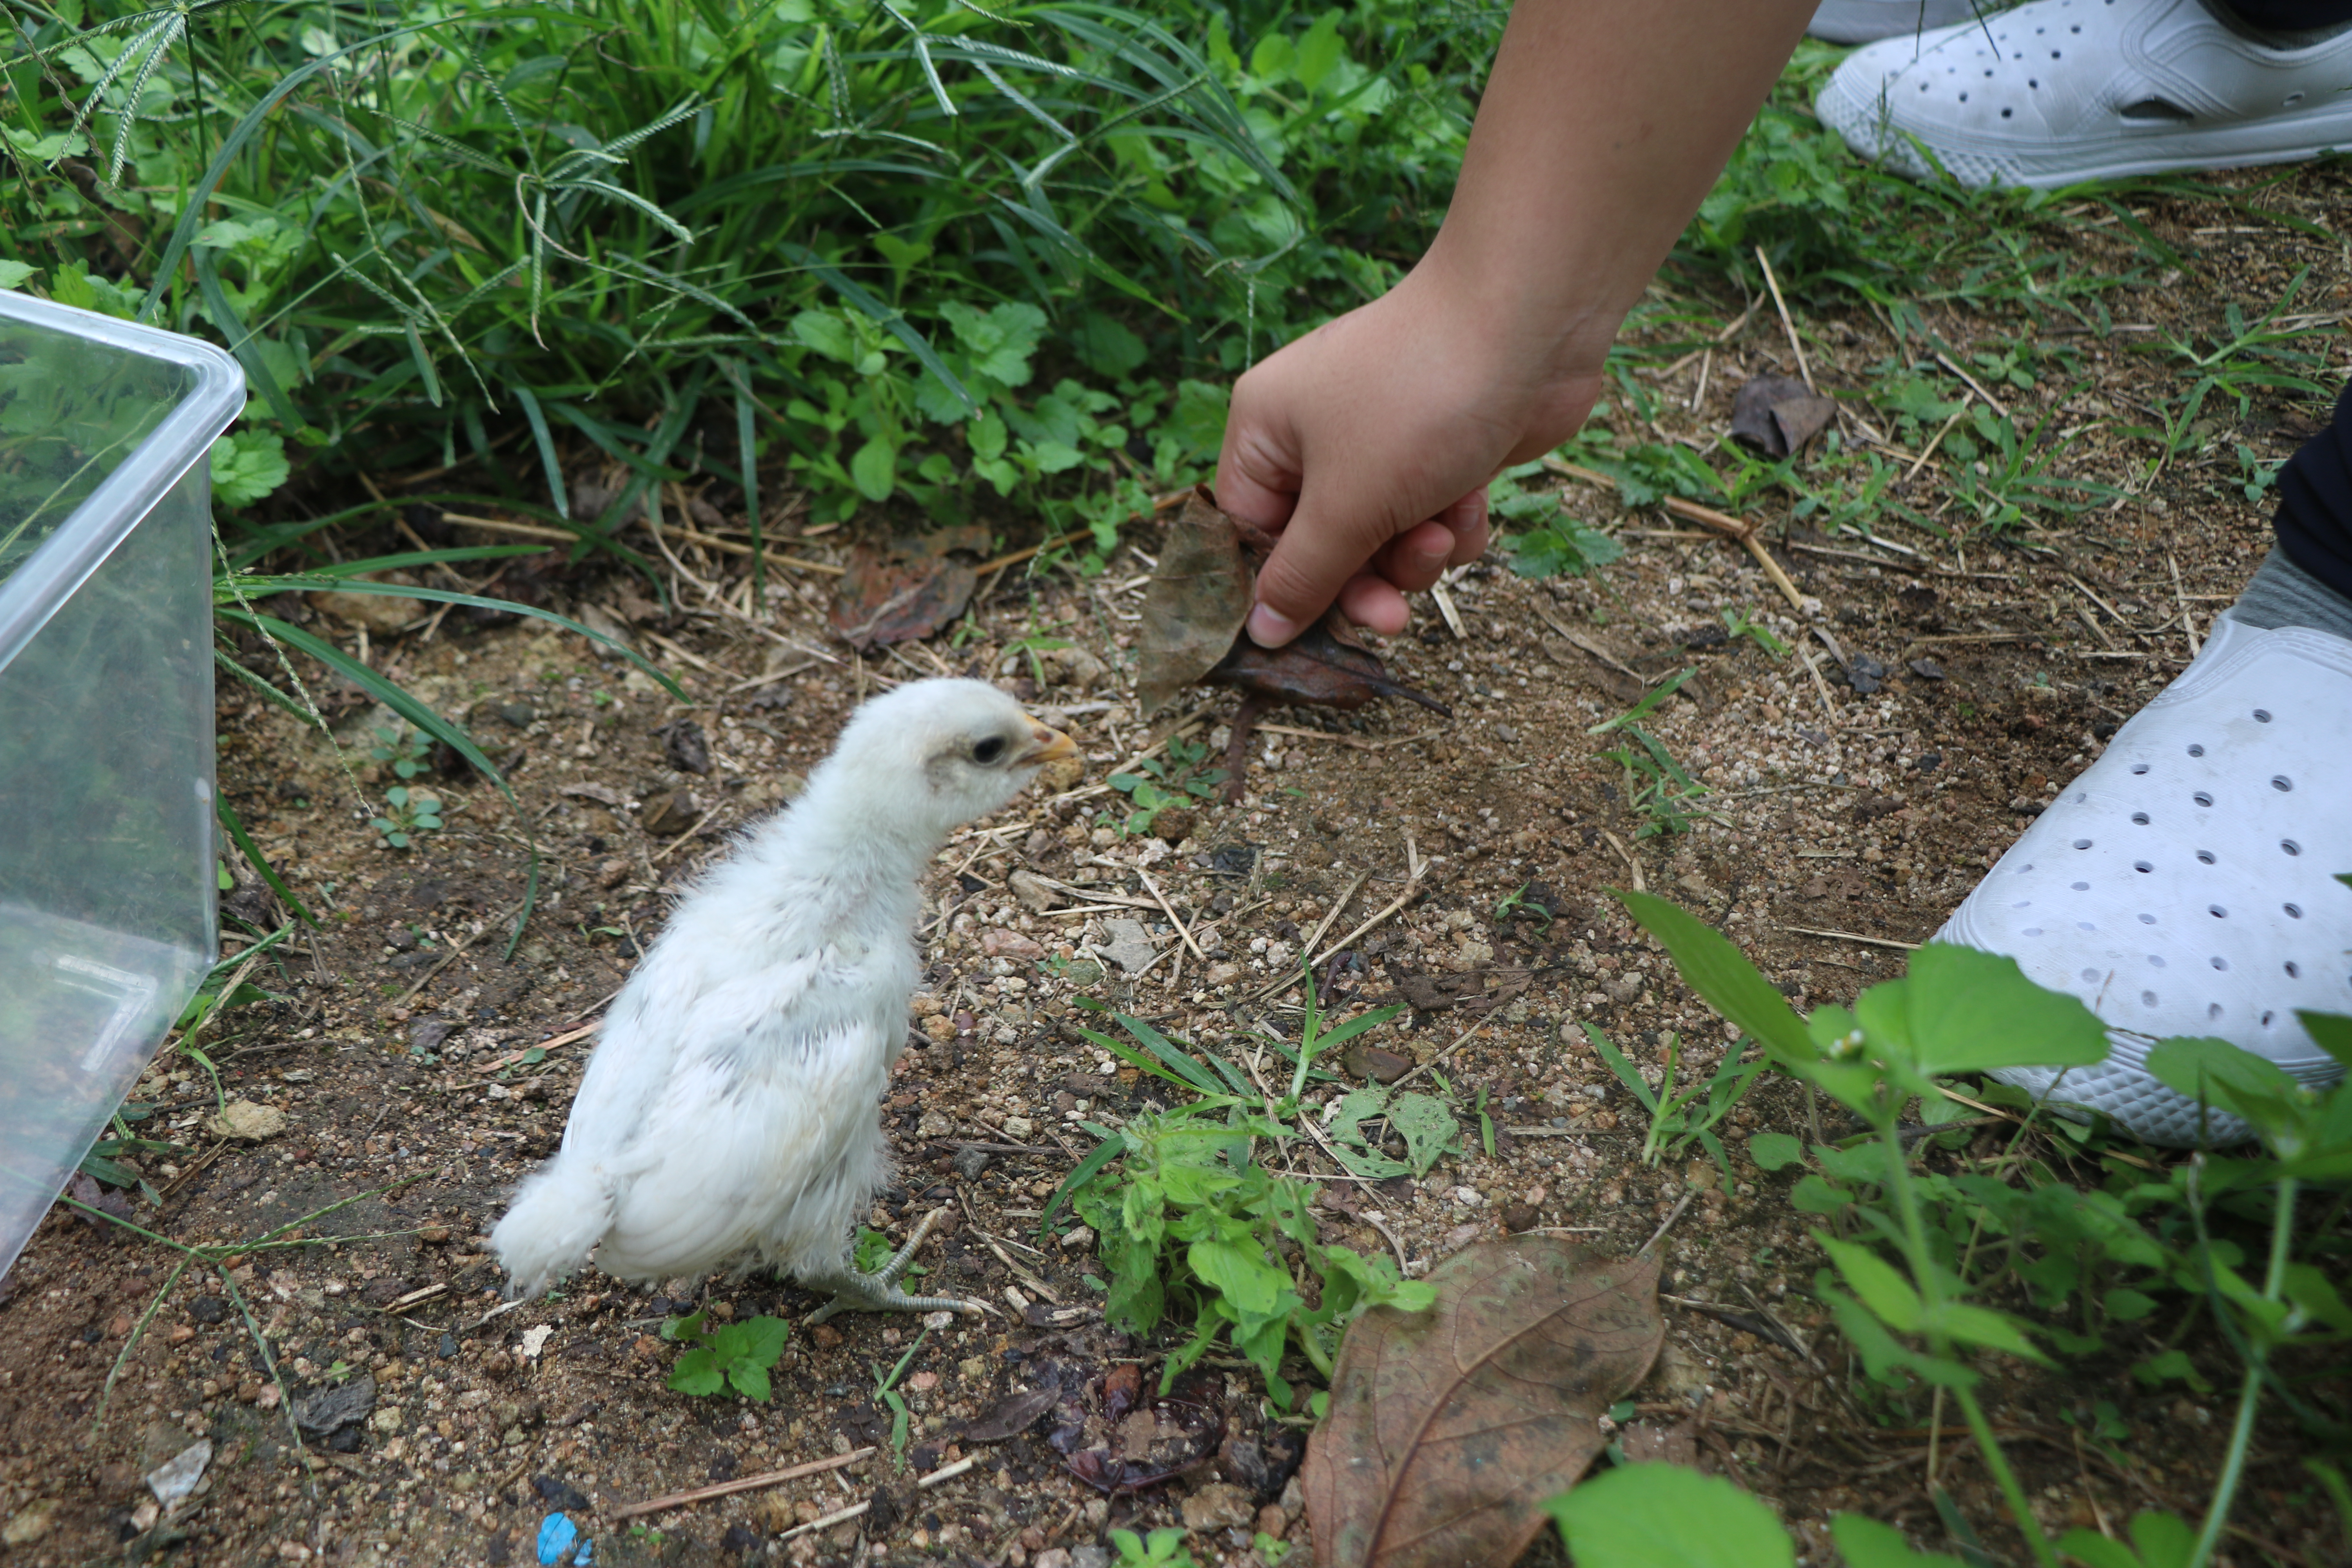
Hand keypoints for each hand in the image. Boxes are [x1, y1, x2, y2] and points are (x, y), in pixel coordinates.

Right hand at [1214, 262, 1609, 645]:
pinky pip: (1430, 520)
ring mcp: (1382, 441)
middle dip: (1362, 582)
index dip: (1277, 587)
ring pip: (1381, 542)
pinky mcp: (1440, 451)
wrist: (1527, 327)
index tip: (1309, 636)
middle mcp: (1315, 433)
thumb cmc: (1416, 403)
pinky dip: (1453, 524)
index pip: (1247, 532)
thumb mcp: (1346, 505)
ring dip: (1415, 555)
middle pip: (1320, 547)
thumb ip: (1302, 577)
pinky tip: (1473, 501)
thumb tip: (1259, 634)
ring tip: (1442, 530)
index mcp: (1266, 430)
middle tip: (1392, 618)